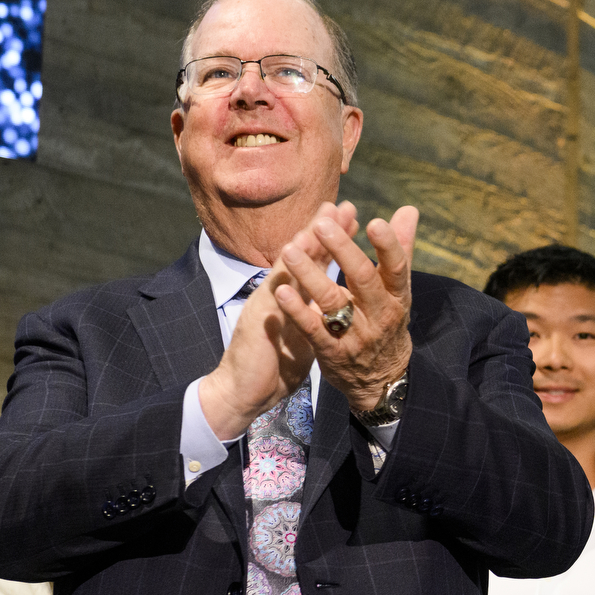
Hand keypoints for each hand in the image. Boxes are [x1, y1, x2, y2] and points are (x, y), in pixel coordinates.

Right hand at [198, 203, 359, 439]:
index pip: (315, 260)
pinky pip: (273, 303)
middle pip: (302, 256)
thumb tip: (335, 295)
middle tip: (340, 205)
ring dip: (303, 247)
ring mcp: (267, 306)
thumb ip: (316, 309)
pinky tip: (289, 266)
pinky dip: (284, 284)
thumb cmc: (274, 359)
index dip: (333, 237)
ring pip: (286, 271)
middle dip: (322, 230)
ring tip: (319, 223)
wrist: (242, 389)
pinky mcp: (259, 325)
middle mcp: (279, 294)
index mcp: (293, 295)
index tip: (351, 214)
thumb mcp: (301, 329)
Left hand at [274, 203, 416, 410]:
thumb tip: (409, 210)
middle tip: (321, 225)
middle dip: (342, 251)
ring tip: (290, 250)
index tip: (375, 222)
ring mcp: (355, 335)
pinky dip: (297, 310)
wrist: (380, 380)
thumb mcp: (399, 291)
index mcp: (397, 297)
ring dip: (310, 275)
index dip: (388, 247)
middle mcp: (379, 315)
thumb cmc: (387, 323)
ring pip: (333, 302)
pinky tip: (281, 291)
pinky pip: (312, 329)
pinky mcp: (332, 352)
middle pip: (363, 280)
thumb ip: (400, 250)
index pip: (397, 268)